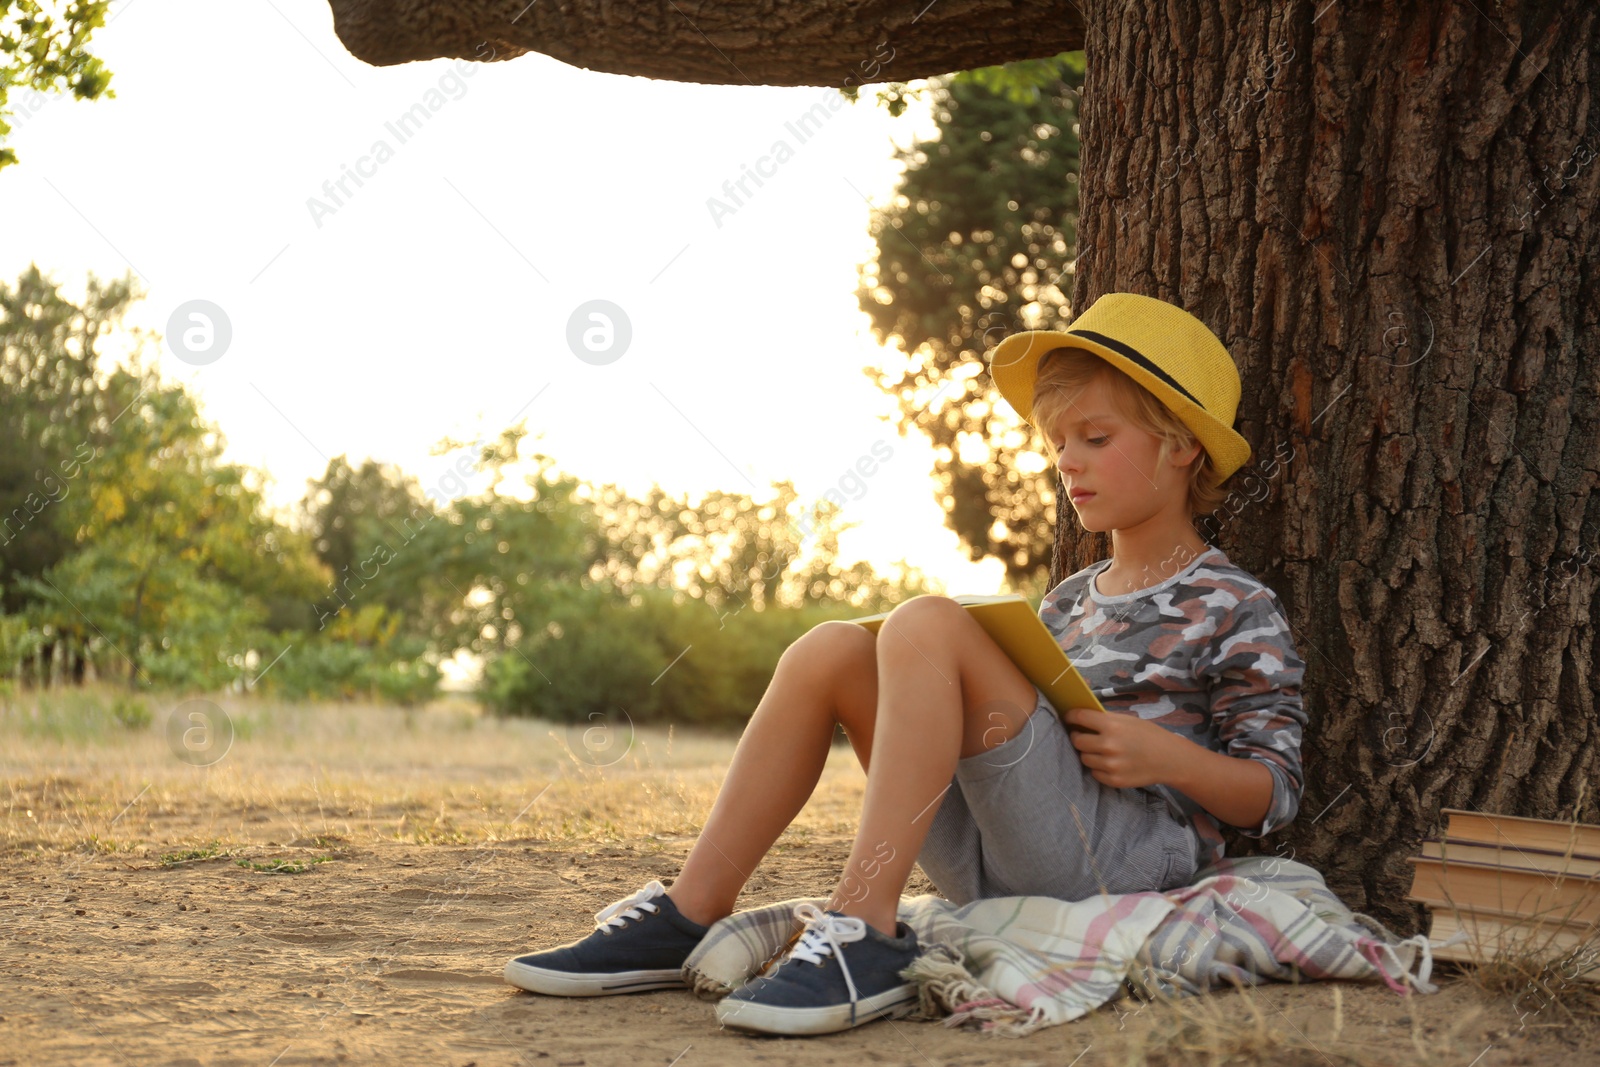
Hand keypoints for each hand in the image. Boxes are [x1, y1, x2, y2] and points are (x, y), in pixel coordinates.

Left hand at [1061, 707, 1177, 788]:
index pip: (1079, 717)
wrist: (1169, 759)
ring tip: (1099, 750)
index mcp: (1111, 725)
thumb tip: (1079, 717)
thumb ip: (1104, 719)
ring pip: (1084, 758)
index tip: (1068, 718)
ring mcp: (1111, 765)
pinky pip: (1094, 773)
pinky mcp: (1114, 780)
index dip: (1071, 716)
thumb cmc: (1148, 735)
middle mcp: (1109, 745)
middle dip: (1078, 737)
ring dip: (1088, 753)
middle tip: (1082, 735)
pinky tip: (1109, 762)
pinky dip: (1098, 768)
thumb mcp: (1127, 720)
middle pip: (1077, 741)